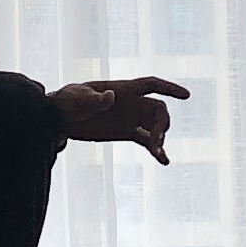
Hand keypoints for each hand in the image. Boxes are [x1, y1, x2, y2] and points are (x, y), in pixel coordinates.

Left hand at [49, 74, 187, 161]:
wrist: (59, 119)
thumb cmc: (67, 102)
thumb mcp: (78, 98)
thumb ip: (95, 98)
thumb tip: (110, 97)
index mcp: (122, 90)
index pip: (151, 85)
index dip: (170, 88)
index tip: (186, 96)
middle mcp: (131, 103)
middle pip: (158, 110)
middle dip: (162, 123)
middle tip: (155, 140)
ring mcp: (130, 118)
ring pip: (155, 126)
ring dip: (160, 137)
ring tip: (157, 151)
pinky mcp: (126, 133)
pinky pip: (146, 141)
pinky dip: (156, 150)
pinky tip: (164, 161)